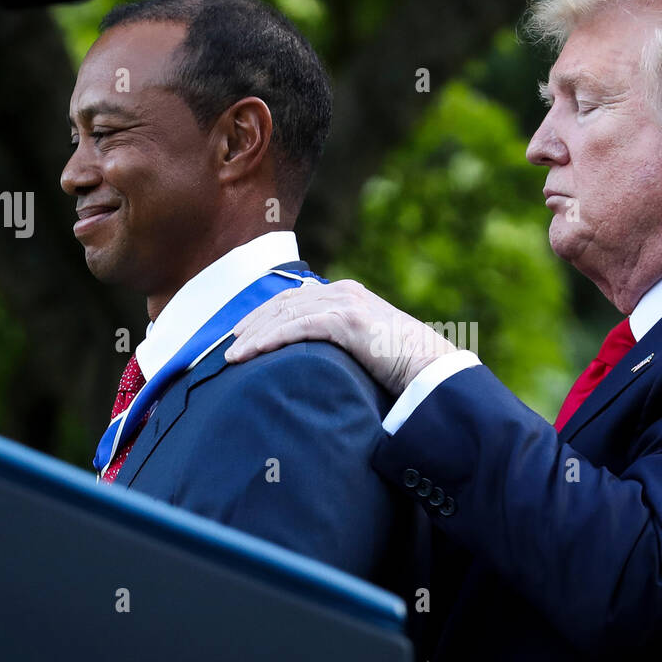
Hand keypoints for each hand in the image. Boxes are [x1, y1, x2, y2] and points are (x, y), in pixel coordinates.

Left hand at [225, 279, 457, 396]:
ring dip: (254, 336)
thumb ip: (341, 342)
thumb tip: (315, 360)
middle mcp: (343, 291)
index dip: (263, 315)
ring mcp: (346, 303)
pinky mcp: (348, 320)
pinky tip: (252, 353)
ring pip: (285, 313)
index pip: (293, 298)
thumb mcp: (367, 347)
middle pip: (282, 302)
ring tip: (232, 357)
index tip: (240, 335)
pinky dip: (271, 339)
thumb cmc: (404, 367)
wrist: (433, 370)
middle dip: (251, 324)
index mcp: (347, 294)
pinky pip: (298, 327)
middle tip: (228, 346)